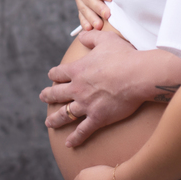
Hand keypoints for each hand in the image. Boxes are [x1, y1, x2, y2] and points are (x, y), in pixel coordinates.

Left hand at [40, 29, 141, 146]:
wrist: (137, 75)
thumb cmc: (123, 56)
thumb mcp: (105, 39)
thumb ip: (91, 37)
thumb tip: (81, 35)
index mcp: (77, 70)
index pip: (58, 73)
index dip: (54, 74)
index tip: (52, 76)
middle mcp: (77, 89)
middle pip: (56, 94)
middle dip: (48, 96)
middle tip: (43, 97)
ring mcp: (86, 105)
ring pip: (65, 114)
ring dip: (55, 119)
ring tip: (48, 123)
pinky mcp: (97, 118)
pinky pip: (83, 131)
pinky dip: (75, 138)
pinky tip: (69, 144)